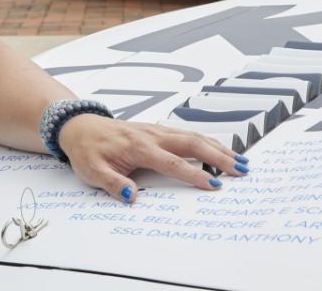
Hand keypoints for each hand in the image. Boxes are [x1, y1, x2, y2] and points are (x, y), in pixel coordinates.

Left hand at [57, 115, 247, 202]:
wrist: (78, 126)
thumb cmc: (86, 149)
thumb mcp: (92, 171)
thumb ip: (112, 183)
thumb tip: (132, 196)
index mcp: (138, 147)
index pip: (173, 163)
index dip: (195, 174)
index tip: (214, 185)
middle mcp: (152, 135)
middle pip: (192, 143)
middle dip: (219, 156)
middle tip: (242, 169)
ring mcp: (156, 130)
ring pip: (193, 136)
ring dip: (218, 147)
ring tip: (241, 160)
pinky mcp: (157, 130)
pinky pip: (186, 134)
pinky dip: (206, 141)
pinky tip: (219, 148)